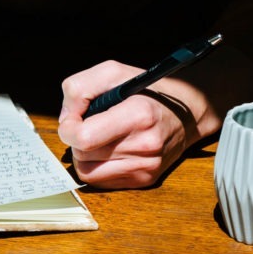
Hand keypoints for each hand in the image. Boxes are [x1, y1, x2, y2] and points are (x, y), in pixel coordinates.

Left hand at [58, 59, 200, 188]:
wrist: (186, 114)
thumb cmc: (146, 90)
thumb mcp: (113, 72)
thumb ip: (80, 88)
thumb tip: (65, 118)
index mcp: (137, 115)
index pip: (84, 137)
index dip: (69, 128)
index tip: (73, 118)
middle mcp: (144, 145)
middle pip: (82, 155)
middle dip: (77, 139)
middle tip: (89, 124)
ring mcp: (145, 166)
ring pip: (88, 172)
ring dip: (85, 154)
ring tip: (100, 136)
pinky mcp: (145, 180)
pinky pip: (102, 182)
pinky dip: (97, 166)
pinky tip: (109, 149)